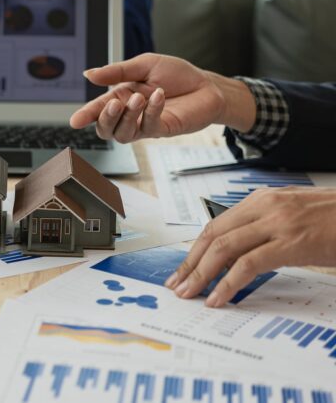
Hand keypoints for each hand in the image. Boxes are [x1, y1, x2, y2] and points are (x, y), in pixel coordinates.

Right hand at [69, 54, 257, 142]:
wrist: (206, 84)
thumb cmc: (176, 74)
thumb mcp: (144, 65)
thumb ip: (116, 72)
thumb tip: (89, 74)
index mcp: (120, 96)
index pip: (97, 109)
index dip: (85, 115)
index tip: (75, 121)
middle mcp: (128, 114)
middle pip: (105, 128)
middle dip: (105, 118)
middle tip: (114, 103)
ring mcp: (143, 124)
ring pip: (122, 134)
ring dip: (127, 117)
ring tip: (139, 98)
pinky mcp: (161, 130)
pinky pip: (148, 126)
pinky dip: (151, 111)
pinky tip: (159, 96)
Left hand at [164, 187, 335, 307]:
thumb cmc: (335, 221)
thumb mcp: (294, 219)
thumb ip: (265, 229)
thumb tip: (235, 257)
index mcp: (262, 199)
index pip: (216, 225)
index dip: (194, 250)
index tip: (182, 270)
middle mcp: (264, 206)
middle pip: (212, 235)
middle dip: (190, 263)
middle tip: (176, 285)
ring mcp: (277, 222)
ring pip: (223, 248)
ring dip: (201, 274)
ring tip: (188, 294)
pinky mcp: (290, 242)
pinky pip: (247, 264)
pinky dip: (227, 283)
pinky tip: (218, 298)